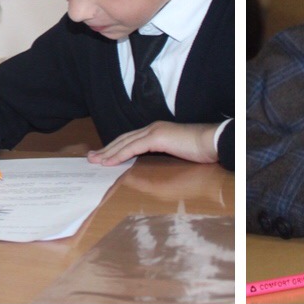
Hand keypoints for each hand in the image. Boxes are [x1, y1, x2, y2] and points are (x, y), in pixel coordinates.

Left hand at [89, 120, 220, 165]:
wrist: (212, 142)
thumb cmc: (200, 151)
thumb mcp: (177, 157)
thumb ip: (162, 160)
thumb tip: (148, 174)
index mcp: (157, 132)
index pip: (131, 140)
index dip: (116, 148)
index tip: (104, 156)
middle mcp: (152, 129)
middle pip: (123, 139)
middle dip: (106, 149)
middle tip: (91, 157)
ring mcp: (154, 132)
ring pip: (124, 142)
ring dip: (108, 152)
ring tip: (95, 160)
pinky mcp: (157, 137)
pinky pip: (132, 147)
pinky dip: (119, 154)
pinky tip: (109, 161)